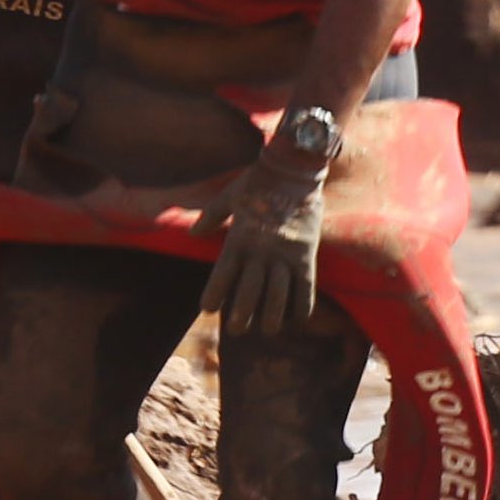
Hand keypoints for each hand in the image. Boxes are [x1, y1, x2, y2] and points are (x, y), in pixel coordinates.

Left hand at [206, 145, 336, 338]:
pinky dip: (302, 303)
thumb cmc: (257, 181)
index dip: (215, 293)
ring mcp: (285, 253)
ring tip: (266, 330)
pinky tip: (298, 319)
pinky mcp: (307, 253)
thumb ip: (210, 217)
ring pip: (278, 293)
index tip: (207, 310)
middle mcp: (261, 250)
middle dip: (241, 312)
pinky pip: (306, 285)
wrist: (294, 169)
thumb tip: (193, 234)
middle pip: (249, 289)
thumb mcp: (228, 197)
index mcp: (239, 237)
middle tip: (236, 330)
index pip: (223, 273)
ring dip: (271, 314)